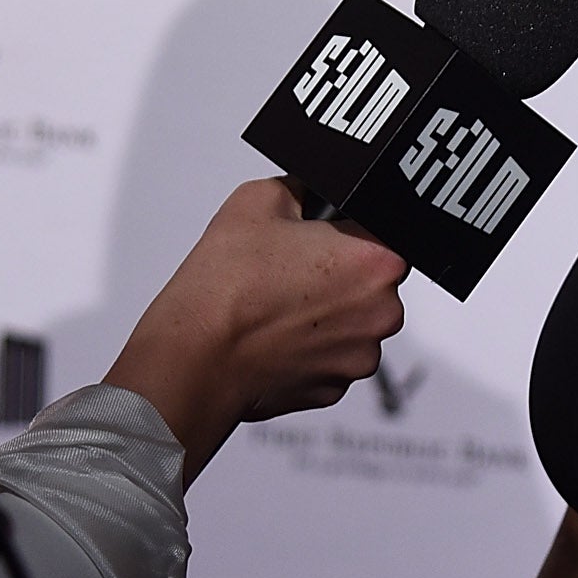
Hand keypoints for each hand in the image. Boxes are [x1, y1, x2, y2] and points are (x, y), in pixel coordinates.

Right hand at [103, 179, 410, 485]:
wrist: (196, 356)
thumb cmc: (227, 287)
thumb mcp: (259, 199)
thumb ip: (302, 188)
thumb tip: (309, 191)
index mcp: (376, 261)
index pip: (381, 231)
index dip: (346, 230)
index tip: (319, 236)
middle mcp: (381, 313)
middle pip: (372, 281)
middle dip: (339, 273)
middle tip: (291, 268)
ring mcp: (360, 357)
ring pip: (353, 323)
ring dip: (326, 313)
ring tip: (277, 303)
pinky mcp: (334, 389)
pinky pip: (331, 357)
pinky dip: (310, 347)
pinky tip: (275, 334)